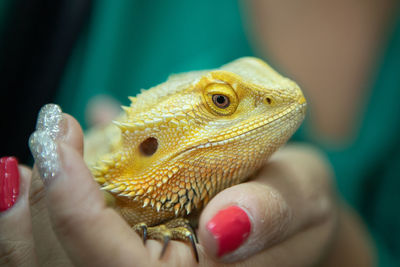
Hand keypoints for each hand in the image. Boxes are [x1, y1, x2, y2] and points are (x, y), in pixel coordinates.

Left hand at [0, 103, 372, 265]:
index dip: (77, 211)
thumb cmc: (300, 201)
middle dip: (48, 205)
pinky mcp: (139, 252)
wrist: (292, 205)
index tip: (60, 143)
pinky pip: (75, 248)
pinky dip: (47, 215)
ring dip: (34, 214)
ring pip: (65, 261)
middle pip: (78, 265)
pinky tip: (40, 180)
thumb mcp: (302, 194)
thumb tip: (224, 229)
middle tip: (49, 138)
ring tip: (33, 161)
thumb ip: (273, 211)